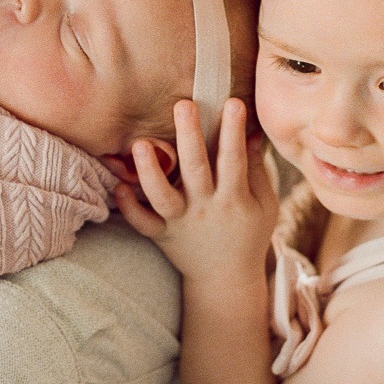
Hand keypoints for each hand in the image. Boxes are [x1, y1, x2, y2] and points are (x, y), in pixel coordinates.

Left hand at [115, 98, 276, 288]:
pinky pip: (142, 223)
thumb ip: (258, 171)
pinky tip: (119, 186)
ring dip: (149, 172)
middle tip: (184, 105)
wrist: (226, 281)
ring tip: (140, 144)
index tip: (232, 102)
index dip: (233, 132)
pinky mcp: (161, 235)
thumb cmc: (248, 236)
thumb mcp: (264, 205)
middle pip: (196, 170)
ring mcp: (181, 223)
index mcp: (234, 200)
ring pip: (162, 197)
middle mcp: (205, 209)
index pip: (234, 161)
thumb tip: (253, 133)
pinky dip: (129, 207)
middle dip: (190, 137)